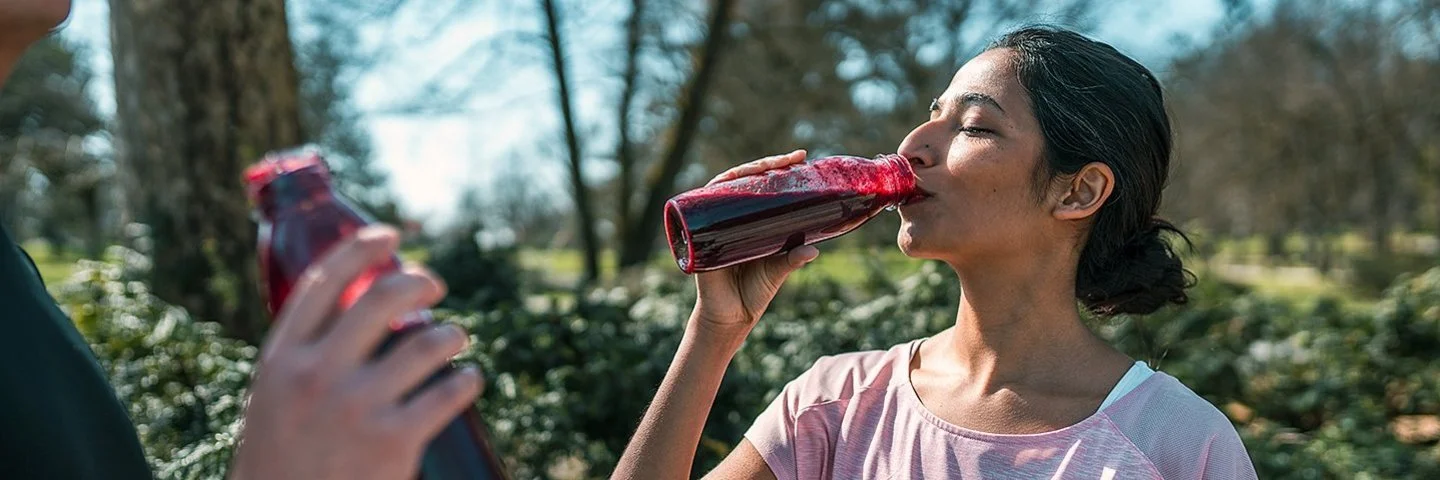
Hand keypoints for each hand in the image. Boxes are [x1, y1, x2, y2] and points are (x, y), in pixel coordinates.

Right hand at [229, 226, 481, 479]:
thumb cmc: (282, 460)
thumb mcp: (273, 400)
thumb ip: (302, 359)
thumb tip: (346, 314)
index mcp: (281, 359)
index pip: (323, 282)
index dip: (360, 248)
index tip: (388, 235)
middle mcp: (317, 375)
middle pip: (383, 297)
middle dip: (420, 281)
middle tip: (435, 287)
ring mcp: (357, 407)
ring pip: (426, 342)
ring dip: (451, 334)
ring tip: (455, 338)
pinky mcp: (395, 439)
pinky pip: (449, 393)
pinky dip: (467, 381)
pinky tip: (470, 380)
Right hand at [692, 149, 820, 338]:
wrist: (730, 318)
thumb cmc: (753, 293)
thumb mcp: (776, 271)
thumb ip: (791, 261)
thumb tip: (813, 250)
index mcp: (751, 222)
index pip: (762, 187)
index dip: (778, 170)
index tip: (800, 158)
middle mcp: (731, 218)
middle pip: (744, 181)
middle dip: (766, 165)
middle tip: (791, 158)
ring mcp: (714, 224)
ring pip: (724, 188)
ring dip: (742, 173)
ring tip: (765, 167)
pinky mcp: (699, 236)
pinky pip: (700, 209)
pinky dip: (708, 193)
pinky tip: (721, 182)